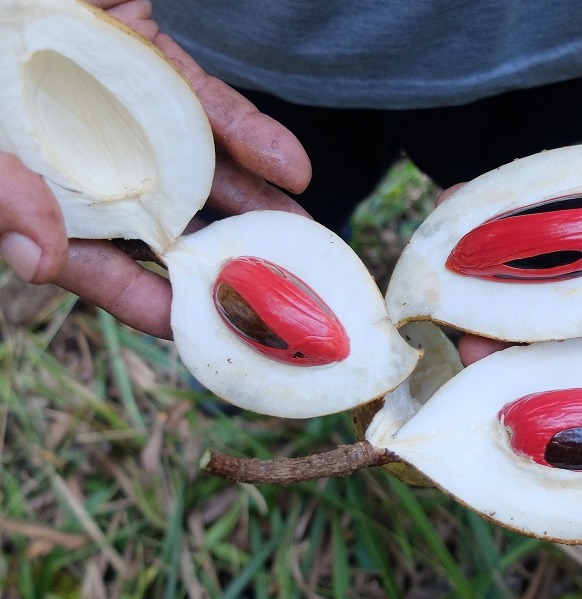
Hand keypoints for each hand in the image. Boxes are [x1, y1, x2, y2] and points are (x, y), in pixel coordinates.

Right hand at [1, 0, 311, 337]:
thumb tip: (39, 262)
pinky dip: (251, 138)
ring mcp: (128, 114)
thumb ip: (6, 194)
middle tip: (271, 290)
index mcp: (39, 190)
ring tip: (302, 240)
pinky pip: (212, 109)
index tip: (197, 327)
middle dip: (220, 257)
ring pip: (202, 171)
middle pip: (165, 224)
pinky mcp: (159, 67)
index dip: (145, 299)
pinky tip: (292, 170)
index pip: (96, 262)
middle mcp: (89, 159)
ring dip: (255, 205)